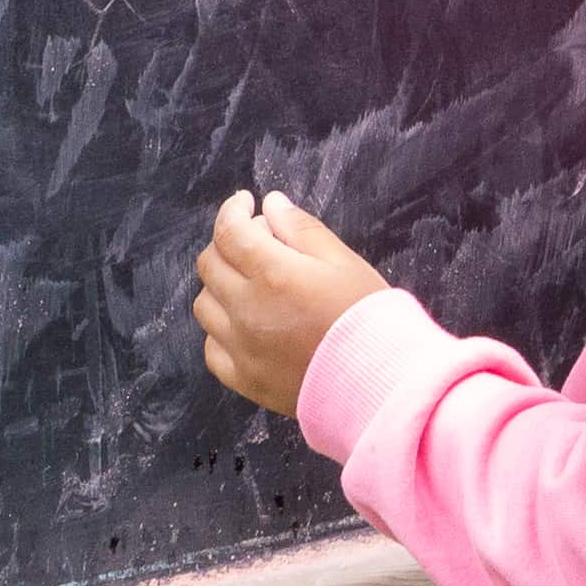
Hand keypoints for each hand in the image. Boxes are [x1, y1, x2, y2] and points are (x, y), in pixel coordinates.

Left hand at [195, 190, 388, 414]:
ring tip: (249, 284)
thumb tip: (271, 205)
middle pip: (210, 265)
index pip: (229, 232)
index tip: (245, 202)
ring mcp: (240, 348)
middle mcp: (246, 309)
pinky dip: (220, 330)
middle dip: (227, 244)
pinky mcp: (244, 379)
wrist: (380, 382)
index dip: (232, 210)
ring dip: (220, 285)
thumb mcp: (344, 262)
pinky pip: (212, 349)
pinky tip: (244, 325)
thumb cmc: (368, 317)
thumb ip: (302, 229)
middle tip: (255, 241)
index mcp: (272, 274)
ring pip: (205, 306)